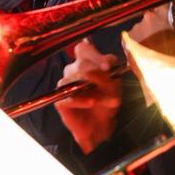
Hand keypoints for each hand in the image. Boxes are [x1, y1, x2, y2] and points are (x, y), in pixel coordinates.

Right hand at [55, 38, 121, 153]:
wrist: (100, 125)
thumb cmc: (107, 101)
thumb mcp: (113, 87)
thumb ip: (108, 75)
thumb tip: (103, 67)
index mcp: (87, 62)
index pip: (83, 49)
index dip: (94, 55)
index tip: (107, 67)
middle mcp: (74, 70)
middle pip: (80, 63)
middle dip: (96, 73)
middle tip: (107, 85)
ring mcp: (65, 84)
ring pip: (75, 80)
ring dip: (93, 91)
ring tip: (107, 101)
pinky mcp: (60, 100)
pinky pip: (68, 96)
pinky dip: (81, 100)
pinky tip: (91, 103)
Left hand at [122, 0, 174, 57]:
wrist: (167, 80)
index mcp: (167, 13)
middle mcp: (149, 17)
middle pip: (151, 12)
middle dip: (156, 20)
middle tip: (165, 36)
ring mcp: (137, 28)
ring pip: (142, 25)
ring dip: (148, 32)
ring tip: (159, 48)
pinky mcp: (128, 40)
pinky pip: (133, 36)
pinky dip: (140, 42)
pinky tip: (150, 51)